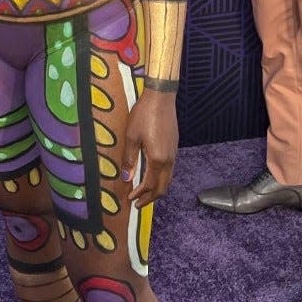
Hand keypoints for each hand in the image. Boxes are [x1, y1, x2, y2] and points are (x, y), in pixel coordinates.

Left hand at [121, 89, 177, 207]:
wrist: (161, 98)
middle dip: (151, 198)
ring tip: (145, 193)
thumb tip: (126, 177)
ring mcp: (174, 154)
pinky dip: (161, 179)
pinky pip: (170, 170)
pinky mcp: (174, 147)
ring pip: (168, 179)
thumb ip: (129, 159)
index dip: (140, 194)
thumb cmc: (144, 115)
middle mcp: (169, 159)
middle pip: (163, 187)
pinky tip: (152, 176)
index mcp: (158, 159)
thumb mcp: (131, 137)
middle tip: (138, 203)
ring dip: (157, 189)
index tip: (130, 199)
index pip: (150, 185)